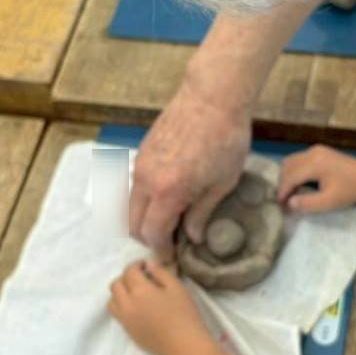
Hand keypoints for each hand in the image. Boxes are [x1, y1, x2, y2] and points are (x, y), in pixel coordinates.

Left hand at [108, 260, 207, 354]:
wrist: (184, 345)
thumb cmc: (184, 314)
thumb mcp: (176, 287)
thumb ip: (160, 272)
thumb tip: (149, 264)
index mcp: (139, 291)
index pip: (129, 271)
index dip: (136, 265)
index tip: (146, 265)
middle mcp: (127, 304)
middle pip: (116, 285)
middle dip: (126, 277)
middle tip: (140, 278)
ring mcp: (125, 320)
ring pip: (112, 300)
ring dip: (120, 293)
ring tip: (135, 293)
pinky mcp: (128, 331)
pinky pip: (117, 315)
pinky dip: (122, 306)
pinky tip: (137, 308)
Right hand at [130, 87, 250, 254]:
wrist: (212, 97)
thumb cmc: (226, 140)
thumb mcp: (222, 184)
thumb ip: (202, 214)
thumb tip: (193, 237)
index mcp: (167, 192)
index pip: (152, 234)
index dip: (161, 250)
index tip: (172, 257)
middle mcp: (145, 180)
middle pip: (133, 223)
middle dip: (148, 238)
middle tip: (169, 242)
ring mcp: (140, 164)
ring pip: (129, 204)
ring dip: (143, 218)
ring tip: (167, 220)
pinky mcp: (142, 151)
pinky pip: (133, 185)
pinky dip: (143, 199)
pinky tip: (164, 197)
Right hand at [277, 145, 355, 213]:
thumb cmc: (350, 191)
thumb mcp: (329, 202)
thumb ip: (307, 203)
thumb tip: (289, 203)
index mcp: (314, 163)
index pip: (290, 176)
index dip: (282, 191)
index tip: (279, 204)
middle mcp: (313, 152)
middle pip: (288, 165)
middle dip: (283, 182)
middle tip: (284, 199)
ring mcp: (317, 149)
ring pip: (292, 161)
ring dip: (288, 175)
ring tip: (291, 192)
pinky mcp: (320, 151)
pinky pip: (300, 159)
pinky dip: (296, 170)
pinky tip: (300, 183)